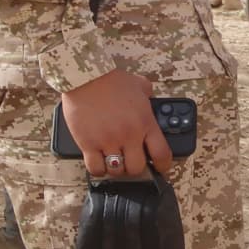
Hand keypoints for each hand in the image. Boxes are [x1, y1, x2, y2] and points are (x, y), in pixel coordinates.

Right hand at [58, 69, 174, 178]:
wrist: (85, 77)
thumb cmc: (111, 79)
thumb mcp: (139, 85)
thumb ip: (148, 95)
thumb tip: (151, 97)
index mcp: (146, 123)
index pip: (162, 154)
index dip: (163, 166)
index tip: (160, 167)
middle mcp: (129, 135)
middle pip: (138, 168)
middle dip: (136, 168)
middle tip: (131, 162)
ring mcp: (108, 141)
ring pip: (117, 170)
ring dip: (117, 169)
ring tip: (114, 161)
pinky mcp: (88, 143)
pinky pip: (95, 168)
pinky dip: (98, 169)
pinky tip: (99, 162)